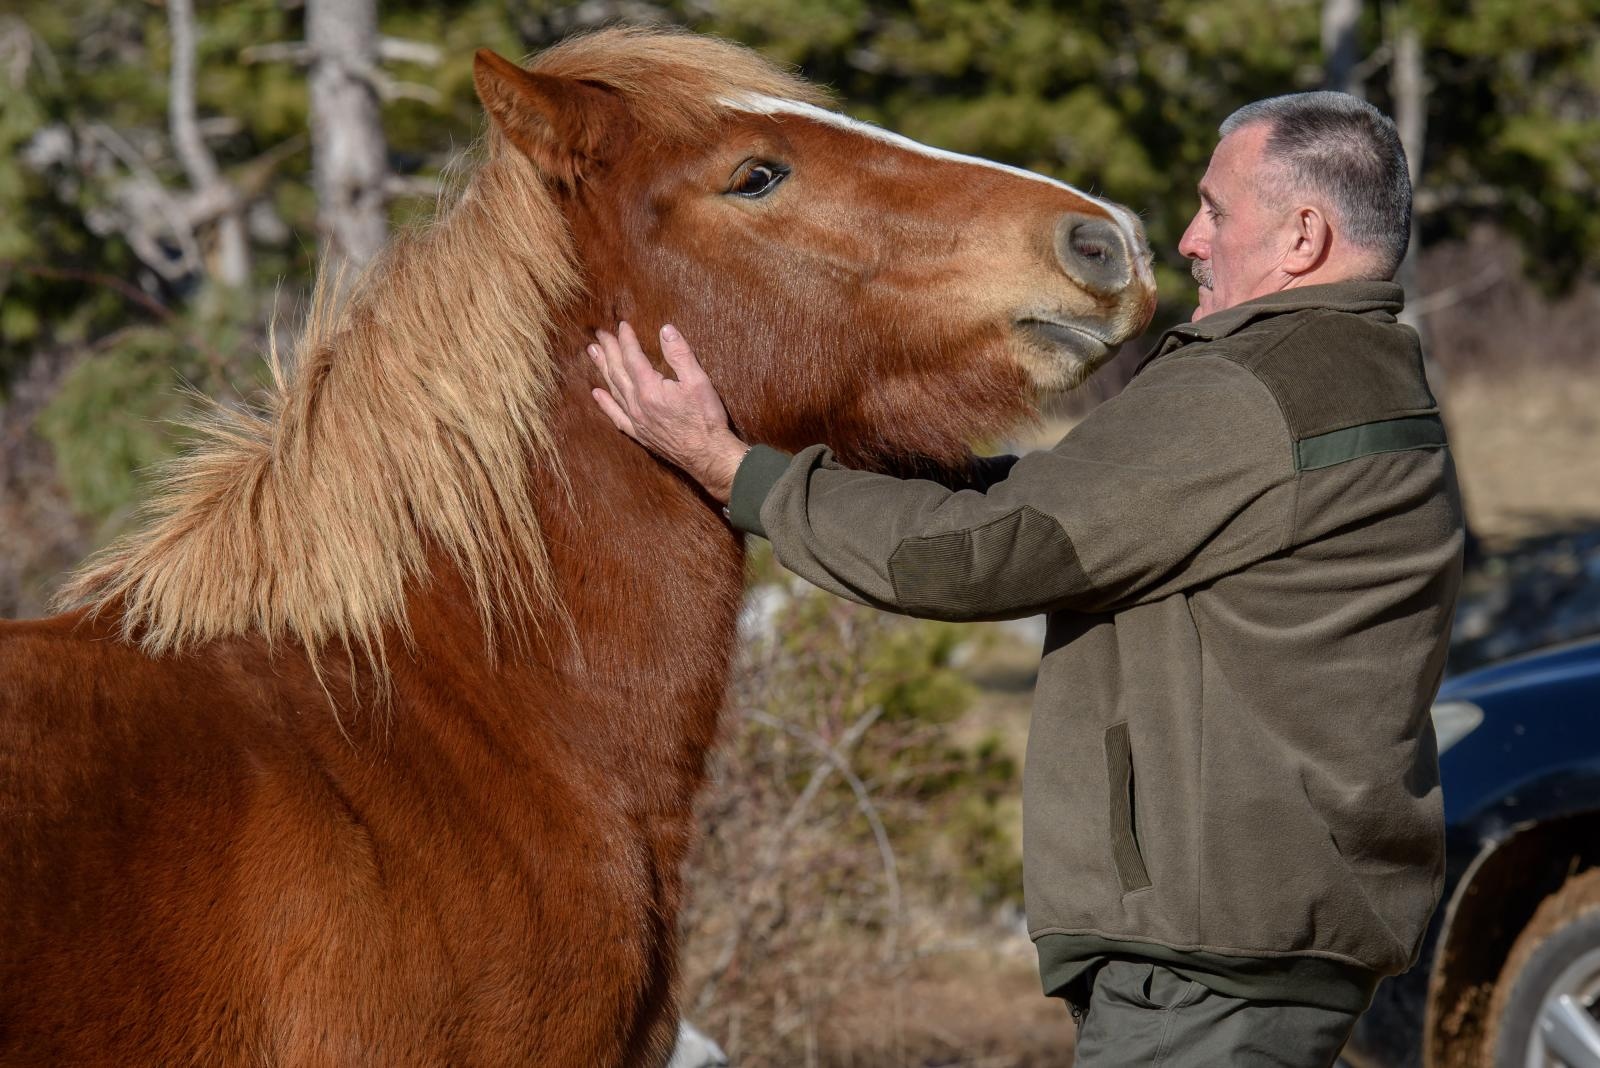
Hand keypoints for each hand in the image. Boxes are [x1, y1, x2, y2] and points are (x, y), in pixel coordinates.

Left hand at [588, 322, 748, 502]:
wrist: (708, 455)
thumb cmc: (706, 418)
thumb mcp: (698, 381)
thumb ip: (680, 354)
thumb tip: (666, 330)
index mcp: (650, 388)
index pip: (632, 357)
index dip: (626, 339)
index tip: (622, 325)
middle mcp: (637, 404)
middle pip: (617, 371)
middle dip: (608, 351)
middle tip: (599, 335)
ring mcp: (636, 420)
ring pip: (613, 390)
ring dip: (603, 370)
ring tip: (593, 353)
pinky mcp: (640, 434)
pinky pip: (616, 416)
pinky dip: (605, 404)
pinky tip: (597, 394)